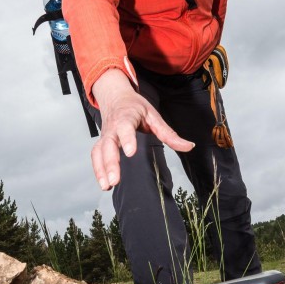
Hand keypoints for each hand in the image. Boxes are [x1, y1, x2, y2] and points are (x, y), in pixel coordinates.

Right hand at [91, 69, 193, 189]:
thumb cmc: (134, 106)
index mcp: (127, 117)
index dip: (127, 139)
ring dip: (101, 170)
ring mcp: (105, 136)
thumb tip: (188, 146)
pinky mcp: (101, 143)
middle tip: (115, 180)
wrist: (115, 97)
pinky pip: (96, 157)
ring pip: (99, 152)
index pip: (125, 128)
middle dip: (111, 163)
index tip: (131, 152)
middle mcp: (113, 128)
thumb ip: (169, 134)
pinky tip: (104, 184)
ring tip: (108, 186)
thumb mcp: (154, 115)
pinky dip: (98, 170)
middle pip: (108, 145)